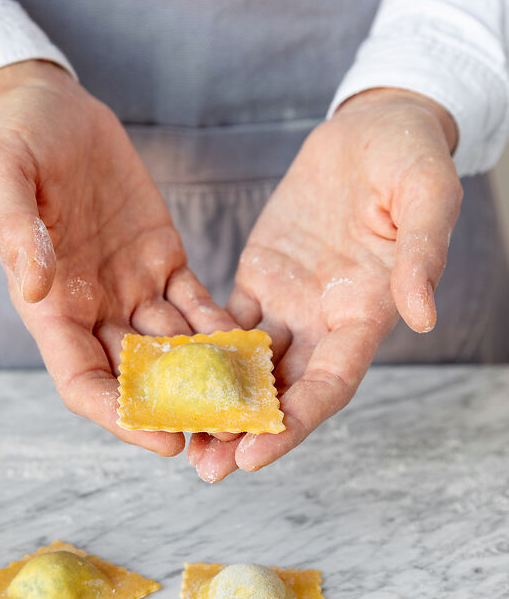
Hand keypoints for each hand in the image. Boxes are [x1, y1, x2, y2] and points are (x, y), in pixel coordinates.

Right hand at [0, 61, 233, 455]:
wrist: (57, 110)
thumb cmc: (20, 140)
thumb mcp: (3, 174)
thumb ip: (14, 230)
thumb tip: (34, 288)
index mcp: (50, 306)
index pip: (83, 381)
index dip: (120, 415)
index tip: (164, 439)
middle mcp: (94, 310)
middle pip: (138, 379)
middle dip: (180, 409)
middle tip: (225, 434)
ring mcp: (133, 289)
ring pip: (175, 349)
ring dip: (209, 378)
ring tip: (250, 402)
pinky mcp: (165, 262)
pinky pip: (197, 305)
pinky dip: (220, 328)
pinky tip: (252, 346)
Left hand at [189, 88, 461, 480]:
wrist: (372, 130)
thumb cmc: (411, 157)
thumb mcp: (429, 195)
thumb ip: (422, 255)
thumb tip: (423, 316)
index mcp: (366, 313)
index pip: (330, 384)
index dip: (295, 423)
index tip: (255, 456)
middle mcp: (325, 322)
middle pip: (283, 390)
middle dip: (246, 430)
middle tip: (206, 468)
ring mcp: (289, 304)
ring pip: (248, 365)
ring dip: (216, 400)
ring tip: (180, 433)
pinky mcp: (259, 278)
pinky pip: (225, 321)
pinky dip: (201, 348)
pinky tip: (170, 371)